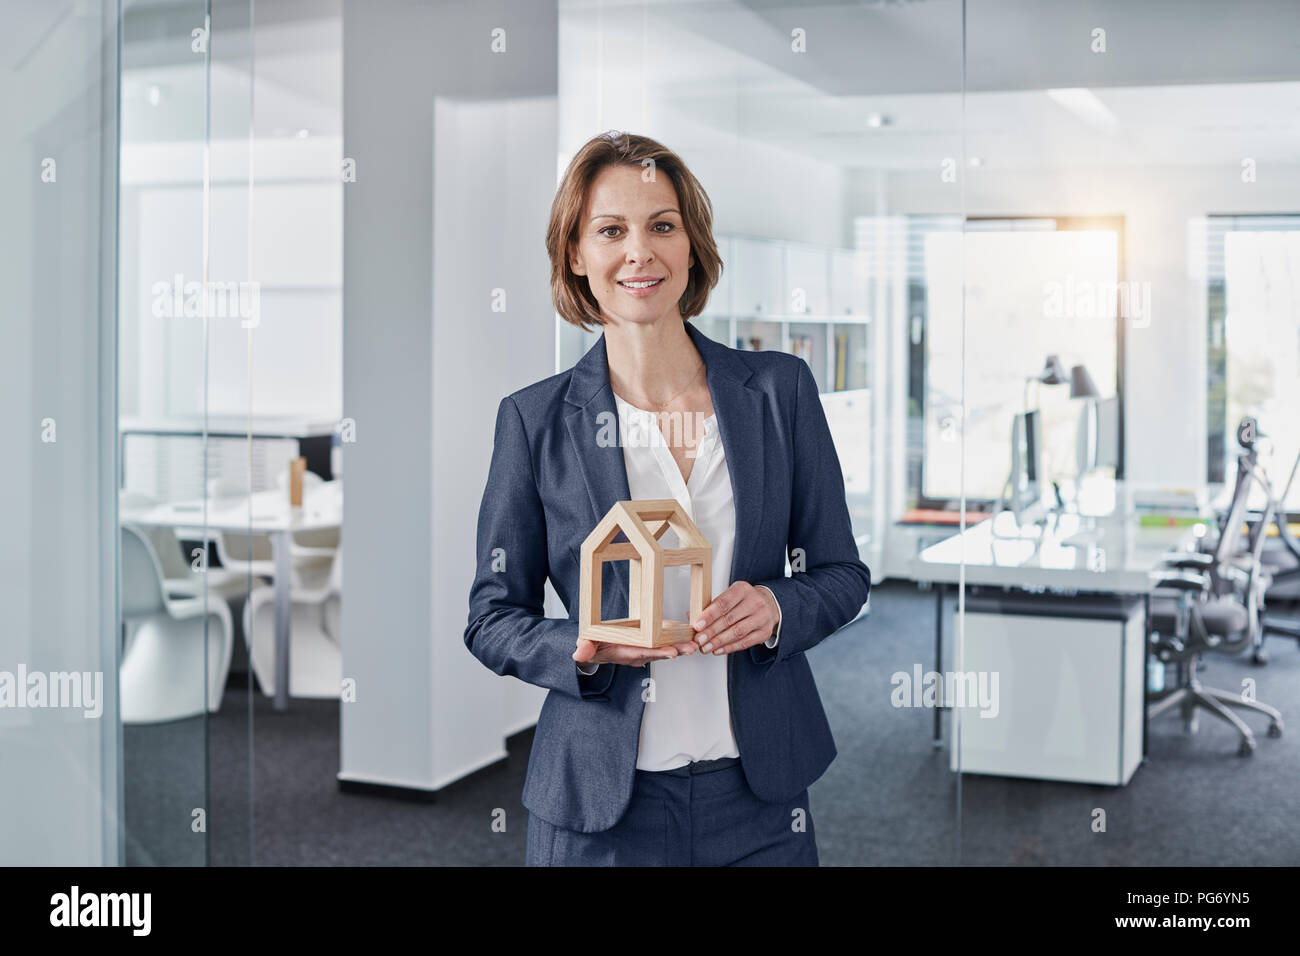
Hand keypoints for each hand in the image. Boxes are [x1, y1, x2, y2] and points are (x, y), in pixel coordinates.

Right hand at [573, 635, 699, 668]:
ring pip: (665, 649)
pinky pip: (666, 643)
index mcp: (625, 653)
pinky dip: (678, 640)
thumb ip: (585, 648)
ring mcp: (644, 650)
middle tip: (690, 648)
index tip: (671, 652)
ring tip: (695, 644)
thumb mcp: (586, 645)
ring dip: (681, 647)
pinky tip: (691, 635)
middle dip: (675, 651)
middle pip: (659, 653)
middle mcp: (638, 654)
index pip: (643, 653)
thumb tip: (579, 654)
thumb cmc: (593, 646)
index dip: (657, 653)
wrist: (596, 649)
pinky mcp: (649, 644)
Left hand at [691, 582, 777, 655]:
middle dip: (711, 631)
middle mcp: (754, 602)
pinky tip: (718, 649)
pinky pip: (745, 642)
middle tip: (699, 640)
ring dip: (719, 641)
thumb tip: (692, 616)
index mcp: (742, 590)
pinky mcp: (764, 632)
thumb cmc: (744, 600)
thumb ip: (711, 606)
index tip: (697, 625)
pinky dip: (729, 647)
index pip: (723, 603)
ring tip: (706, 647)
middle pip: (729, 619)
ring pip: (737, 632)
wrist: (768, 604)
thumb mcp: (729, 596)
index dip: (709, 615)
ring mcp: (761, 618)